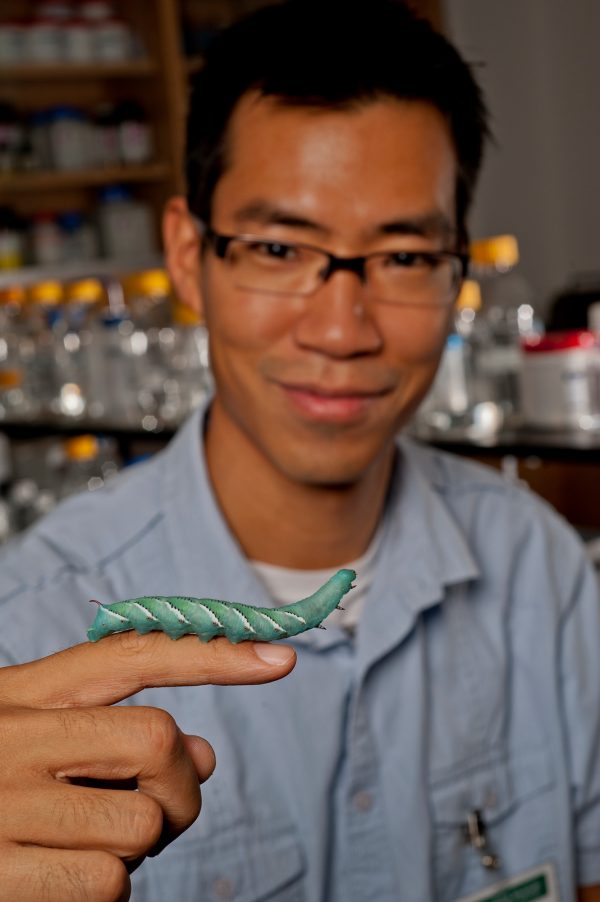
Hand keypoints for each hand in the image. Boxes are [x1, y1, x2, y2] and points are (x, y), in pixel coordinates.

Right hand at [0, 632, 294, 901]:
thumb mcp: (35, 741)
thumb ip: (112, 734)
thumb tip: (202, 754)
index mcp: (25, 693)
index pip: (133, 656)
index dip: (213, 653)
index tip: (281, 655)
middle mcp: (13, 738)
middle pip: (157, 741)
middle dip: (177, 785)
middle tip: (152, 806)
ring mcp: (3, 807)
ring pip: (142, 826)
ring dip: (136, 848)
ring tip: (82, 842)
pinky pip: (109, 886)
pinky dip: (104, 891)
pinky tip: (57, 879)